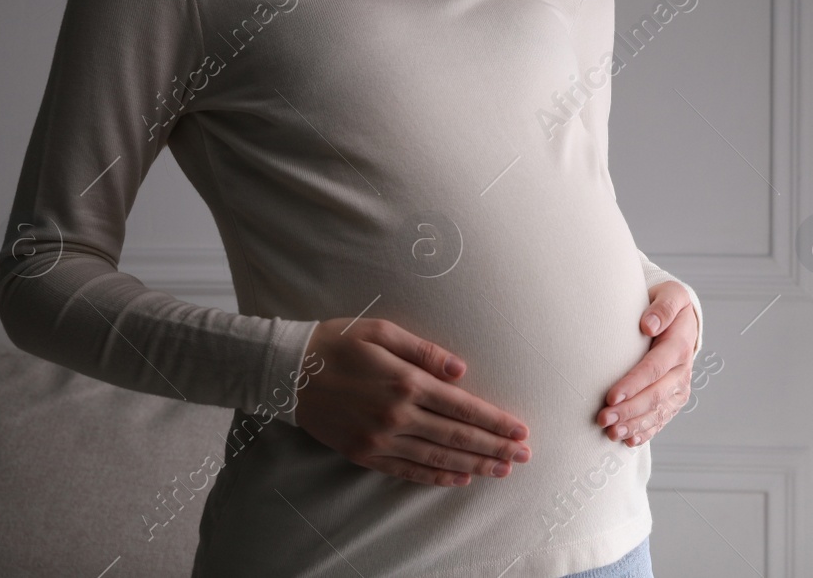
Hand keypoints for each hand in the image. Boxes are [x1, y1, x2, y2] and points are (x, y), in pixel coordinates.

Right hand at [293, 316, 532, 487]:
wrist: (288, 371)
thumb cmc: (338, 342)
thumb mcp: (383, 332)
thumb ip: (425, 352)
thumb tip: (462, 371)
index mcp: (405, 382)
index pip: (463, 407)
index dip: (495, 422)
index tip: (521, 430)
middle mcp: (396, 416)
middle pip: (457, 437)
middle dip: (494, 447)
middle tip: (524, 456)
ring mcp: (379, 439)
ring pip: (437, 458)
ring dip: (474, 465)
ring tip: (501, 470)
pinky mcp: (364, 454)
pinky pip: (408, 470)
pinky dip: (437, 477)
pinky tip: (460, 479)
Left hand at [596, 281, 697, 446]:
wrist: (680, 318)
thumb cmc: (668, 304)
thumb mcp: (671, 295)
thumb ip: (662, 308)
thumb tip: (648, 325)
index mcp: (679, 345)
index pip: (655, 369)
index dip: (634, 384)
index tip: (611, 396)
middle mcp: (682, 370)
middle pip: (655, 396)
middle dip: (629, 410)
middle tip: (603, 418)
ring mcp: (679, 387)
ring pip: (658, 412)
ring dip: (634, 425)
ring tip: (611, 432)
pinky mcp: (674, 399)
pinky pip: (662, 419)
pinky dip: (646, 431)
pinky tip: (629, 440)